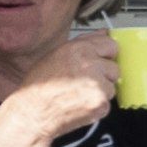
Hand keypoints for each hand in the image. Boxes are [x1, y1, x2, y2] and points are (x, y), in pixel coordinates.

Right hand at [2, 39, 117, 136]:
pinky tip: (79, 106)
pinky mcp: (100, 104)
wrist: (32, 113)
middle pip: (114, 68)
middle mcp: (90, 64)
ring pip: (111, 87)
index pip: (111, 45)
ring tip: (78, 95)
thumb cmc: (39, 86)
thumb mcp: (56, 54)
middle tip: (84, 83)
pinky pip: (107, 104)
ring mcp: (97, 85)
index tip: (100, 62)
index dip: (105, 56)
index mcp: (79, 49)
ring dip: (100, 92)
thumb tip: (105, 33)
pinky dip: (96, 107)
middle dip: (104, 76)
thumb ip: (84, 43)